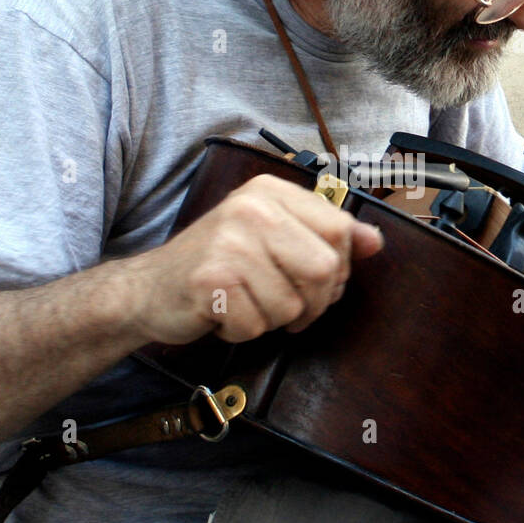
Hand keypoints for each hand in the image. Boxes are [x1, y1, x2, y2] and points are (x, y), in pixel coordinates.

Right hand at [138, 174, 384, 345]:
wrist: (148, 289)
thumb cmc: (217, 266)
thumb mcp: (273, 237)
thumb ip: (325, 236)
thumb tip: (375, 242)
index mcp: (269, 191)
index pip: (339, 229)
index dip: (338, 267)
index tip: (315, 281)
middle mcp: (250, 208)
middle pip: (322, 270)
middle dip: (312, 302)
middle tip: (285, 306)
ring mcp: (228, 243)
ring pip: (291, 305)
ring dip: (272, 320)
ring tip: (244, 303)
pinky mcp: (210, 280)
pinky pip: (257, 325)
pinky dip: (243, 331)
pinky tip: (222, 313)